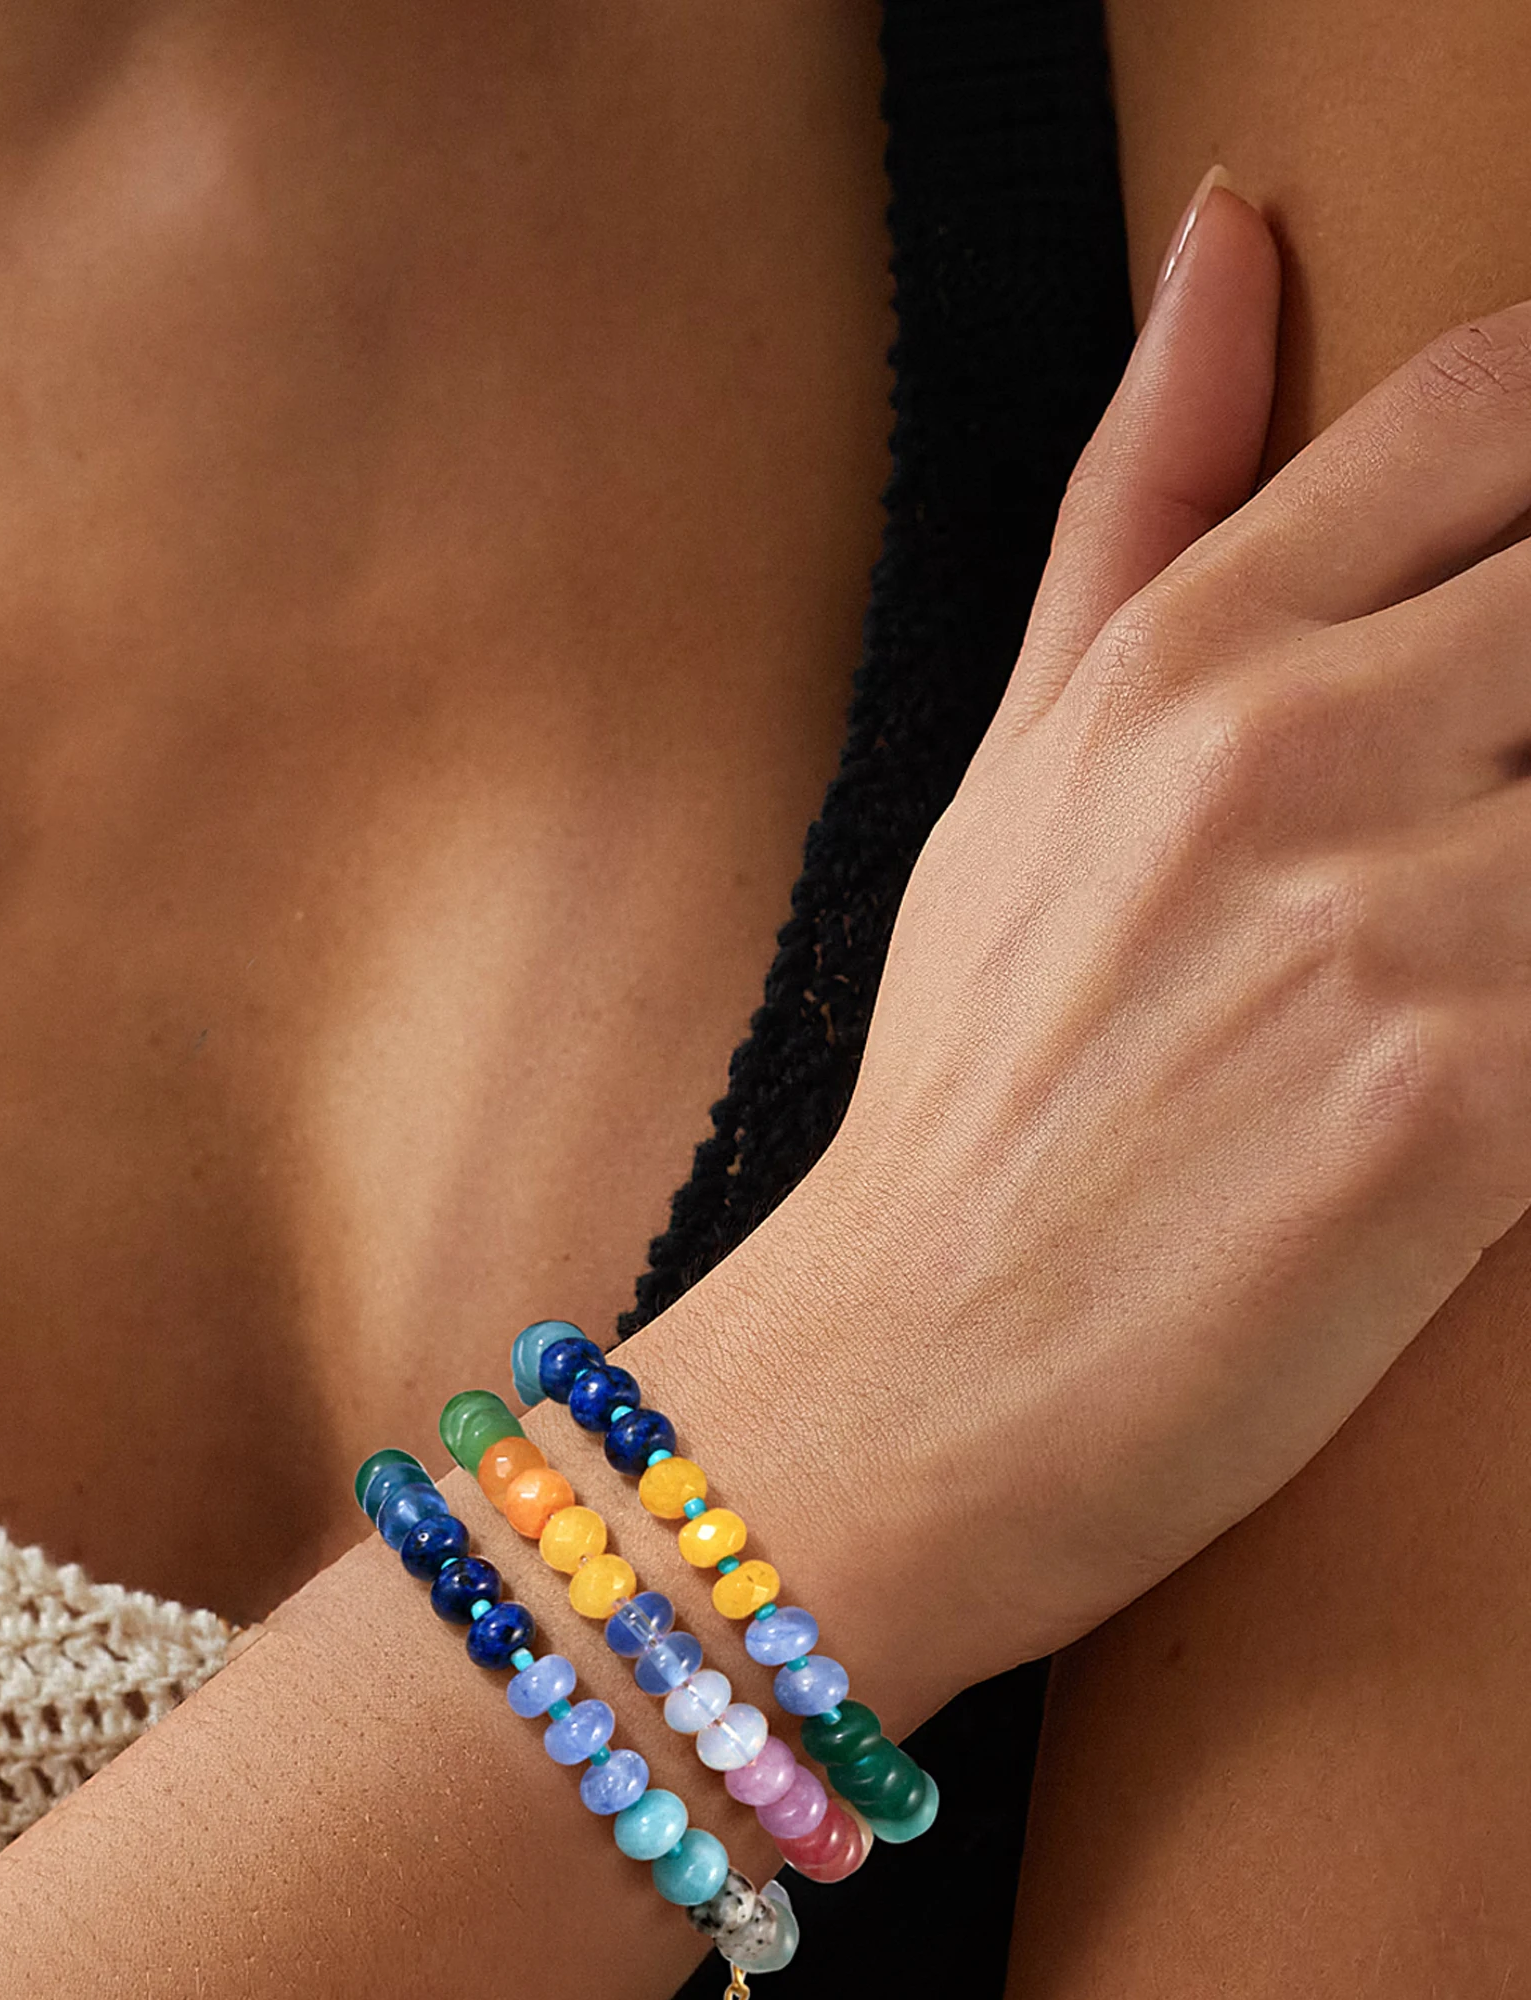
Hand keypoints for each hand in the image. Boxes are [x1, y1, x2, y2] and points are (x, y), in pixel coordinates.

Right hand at [765, 179, 1530, 1710]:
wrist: (906, 1392)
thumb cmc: (969, 1096)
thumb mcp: (1016, 769)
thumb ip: (1143, 495)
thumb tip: (1233, 231)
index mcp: (1184, 652)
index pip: (1500, 407)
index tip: (1523, 628)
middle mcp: (1290, 748)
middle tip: (1494, 816)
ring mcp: (1386, 921)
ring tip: (1485, 941)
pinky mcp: (1469, 1104)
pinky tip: (1502, 1067)